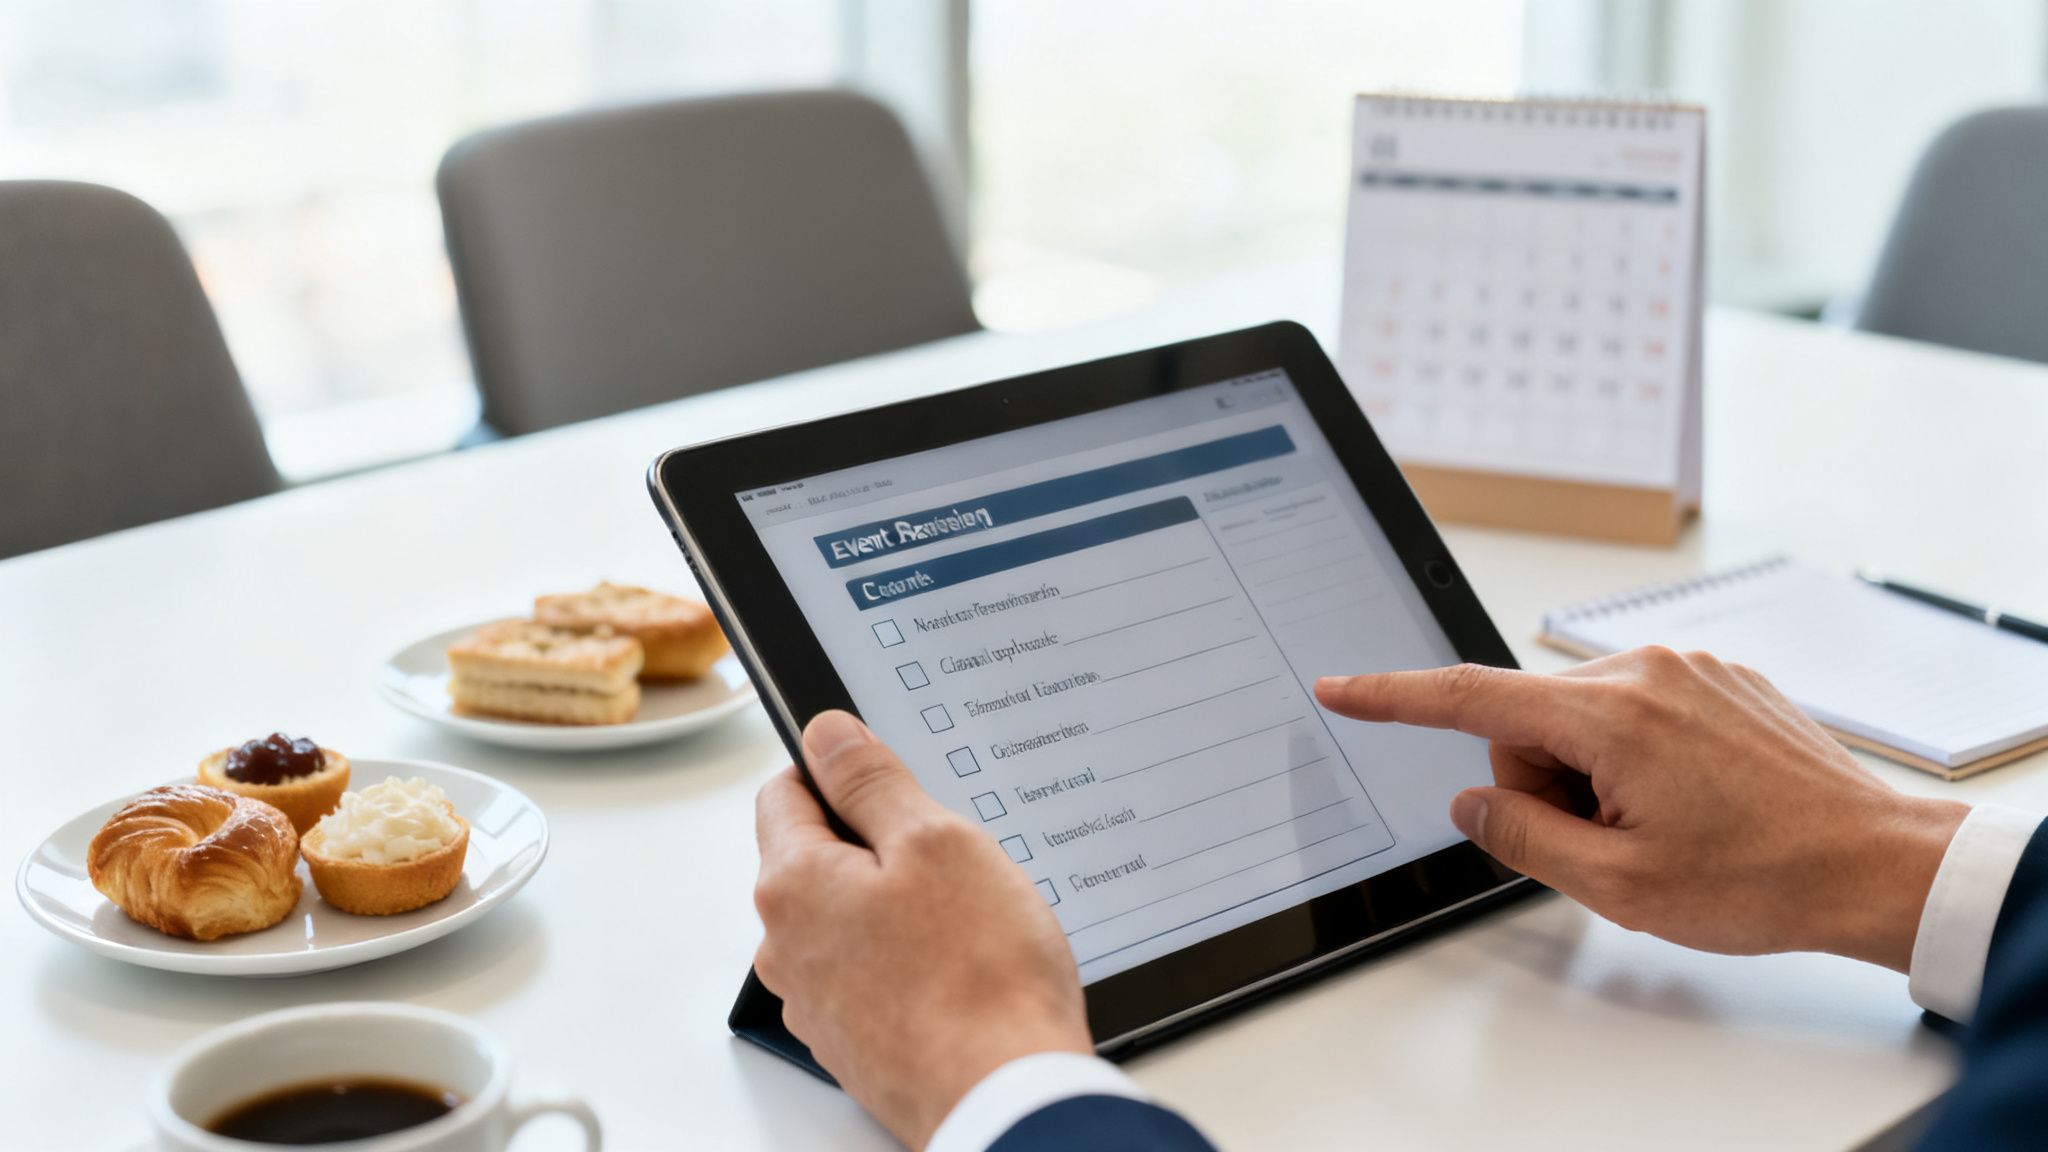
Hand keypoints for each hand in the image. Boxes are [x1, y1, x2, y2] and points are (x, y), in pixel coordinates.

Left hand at [753, 711, 1090, 1148]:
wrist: (1007, 1097)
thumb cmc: (979, 975)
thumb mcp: (935, 840)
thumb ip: (871, 781)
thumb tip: (827, 736)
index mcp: (792, 885)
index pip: (785, 791)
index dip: (840, 771)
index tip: (889, 775)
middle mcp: (786, 948)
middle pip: (816, 858)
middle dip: (877, 844)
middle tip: (949, 855)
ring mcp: (817, 1004)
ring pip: (847, 919)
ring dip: (895, 905)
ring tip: (965, 919)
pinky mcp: (853, 1043)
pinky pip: (871, 974)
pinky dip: (908, 960)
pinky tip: (961, 967)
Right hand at [1316, 647, 1967, 971]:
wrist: (1878, 864)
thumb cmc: (1765, 878)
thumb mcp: (1619, 885)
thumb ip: (1523, 836)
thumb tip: (1474, 802)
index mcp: (1611, 716)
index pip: (1469, 697)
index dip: (1393, 698)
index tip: (1341, 688)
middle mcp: (1646, 671)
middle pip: (1530, 722)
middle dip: (1545, 784)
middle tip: (1610, 843)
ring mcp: (1688, 668)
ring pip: (1582, 720)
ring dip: (1595, 776)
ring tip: (1666, 827)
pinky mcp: (1717, 679)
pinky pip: (1635, 712)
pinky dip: (1637, 759)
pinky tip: (1694, 804)